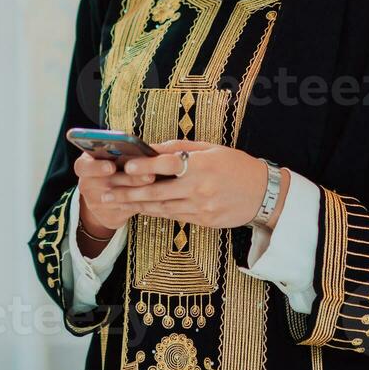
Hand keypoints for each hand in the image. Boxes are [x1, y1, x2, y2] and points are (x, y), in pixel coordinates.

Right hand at [74, 152, 152, 254]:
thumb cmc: (113, 169)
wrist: (105, 198)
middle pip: (106, 183)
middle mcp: (86, 185)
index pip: (82, 166)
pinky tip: (155, 195)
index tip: (111, 167)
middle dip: (130, 178)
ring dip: (138, 190)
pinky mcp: (108, 217)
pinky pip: (126, 209)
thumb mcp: (111, 157)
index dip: (96, 167)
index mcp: (84, 166)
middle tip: (149, 175)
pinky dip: (141, 202)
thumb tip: (143, 148)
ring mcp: (95, 203)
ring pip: (118, 198)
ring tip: (154, 183)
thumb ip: (120, 152)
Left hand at [109, 140, 283, 229]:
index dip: (146, 166)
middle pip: (158, 190)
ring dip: (135, 205)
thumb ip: (180, 149)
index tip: (126, 167)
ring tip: (113, 203)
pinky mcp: (203, 221)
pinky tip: (138, 209)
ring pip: (161, 207)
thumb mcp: (211, 149)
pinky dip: (154, 212)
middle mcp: (199, 187)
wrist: (263, 194)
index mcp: (202, 165)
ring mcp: (201, 207)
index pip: (169, 163)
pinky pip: (173, 216)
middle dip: (128, 192)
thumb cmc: (235, 166)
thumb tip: (151, 148)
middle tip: (105, 193)